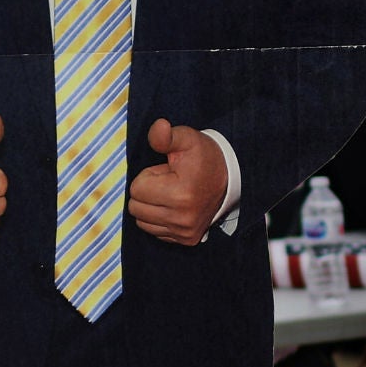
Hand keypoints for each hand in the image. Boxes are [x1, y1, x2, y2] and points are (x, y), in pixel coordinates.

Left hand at [128, 119, 228, 244]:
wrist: (230, 178)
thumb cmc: (204, 157)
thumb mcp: (186, 139)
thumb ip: (166, 136)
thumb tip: (158, 126)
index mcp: (180, 194)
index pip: (137, 188)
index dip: (149, 176)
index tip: (167, 172)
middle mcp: (182, 218)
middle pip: (136, 207)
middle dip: (147, 192)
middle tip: (168, 182)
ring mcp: (185, 231)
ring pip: (142, 222)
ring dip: (150, 206)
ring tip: (170, 194)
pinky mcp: (186, 239)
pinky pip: (154, 232)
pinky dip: (159, 219)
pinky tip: (174, 207)